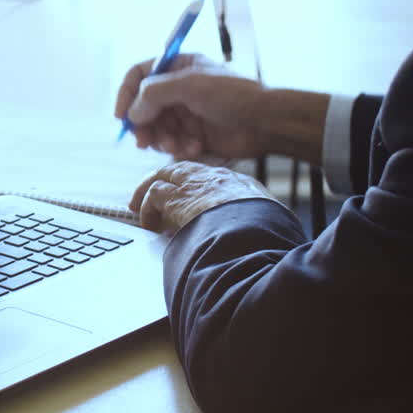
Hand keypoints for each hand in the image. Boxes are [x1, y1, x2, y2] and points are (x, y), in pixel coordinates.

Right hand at [114, 54, 268, 159]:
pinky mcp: (193, 133)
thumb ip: (154, 93)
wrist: (265, 122)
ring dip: (163, 139)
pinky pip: (171, 142)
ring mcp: (185, 111)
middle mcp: (178, 88)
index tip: (121, 116)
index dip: (126, 94)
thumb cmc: (232, 95)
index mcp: (177, 66)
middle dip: (144, 125)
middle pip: (143, 106)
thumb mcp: (189, 84)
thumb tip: (132, 113)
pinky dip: (178, 147)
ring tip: (178, 145)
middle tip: (144, 142)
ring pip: (156, 128)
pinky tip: (195, 147)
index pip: (139, 75)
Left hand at [129, 160, 275, 232]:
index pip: (211, 178)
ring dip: (150, 195)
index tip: (188, 201)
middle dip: (167, 182)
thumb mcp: (268, 226)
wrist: (253, 232)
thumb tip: (254, 242)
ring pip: (163, 176)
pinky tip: (149, 225)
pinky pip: (153, 194)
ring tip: (144, 212)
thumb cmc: (264, 234)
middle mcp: (215, 178)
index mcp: (240, 184)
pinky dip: (148, 209)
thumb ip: (255, 226)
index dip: (195, 188)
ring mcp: (195, 183)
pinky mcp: (177, 196)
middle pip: (183, 170)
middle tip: (155, 199)